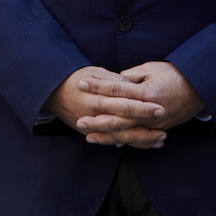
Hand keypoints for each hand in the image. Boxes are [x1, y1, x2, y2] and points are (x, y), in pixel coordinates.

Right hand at [48, 66, 166, 148]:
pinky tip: (146, 143)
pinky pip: (113, 141)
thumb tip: (133, 84)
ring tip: (161, 138)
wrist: (50, 91)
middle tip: (165, 124)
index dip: (143, 108)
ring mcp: (92, 127)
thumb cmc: (73, 78)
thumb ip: (113, 81)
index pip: (124, 105)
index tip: (160, 107)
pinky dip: (130, 143)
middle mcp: (94, 116)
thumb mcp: (93, 72)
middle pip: (124, 125)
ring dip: (142, 139)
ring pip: (121, 138)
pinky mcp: (90, 133)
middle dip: (147, 126)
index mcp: (95, 99)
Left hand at [77, 61, 203, 131]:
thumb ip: (130, 77)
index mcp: (146, 92)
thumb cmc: (173, 74)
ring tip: (89, 136)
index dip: (98, 86)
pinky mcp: (159, 128)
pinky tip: (111, 142)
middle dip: (97, 121)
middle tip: (79, 122)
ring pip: (128, 132)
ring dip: (108, 136)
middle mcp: (150, 111)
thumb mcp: (151, 69)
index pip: (116, 89)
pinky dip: (125, 140)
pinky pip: (140, 138)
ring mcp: (155, 123)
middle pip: (119, 118)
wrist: (200, 88)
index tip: (81, 83)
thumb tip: (113, 81)